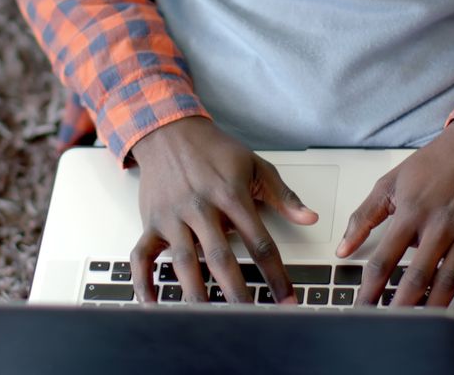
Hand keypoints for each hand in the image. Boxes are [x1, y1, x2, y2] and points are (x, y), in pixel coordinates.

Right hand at [128, 117, 318, 305]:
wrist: (169, 131)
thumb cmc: (214, 150)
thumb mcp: (255, 165)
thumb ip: (284, 195)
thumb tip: (311, 218)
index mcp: (231, 195)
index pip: (259, 243)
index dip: (276, 275)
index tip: (287, 301)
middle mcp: (201, 208)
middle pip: (222, 258)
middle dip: (237, 292)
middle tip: (251, 320)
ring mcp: (173, 217)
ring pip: (185, 261)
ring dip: (197, 294)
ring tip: (208, 321)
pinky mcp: (151, 222)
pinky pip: (142, 255)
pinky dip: (143, 281)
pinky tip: (152, 304)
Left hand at [336, 120, 453, 330]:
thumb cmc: (435, 163)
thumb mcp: (391, 182)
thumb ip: (364, 216)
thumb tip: (342, 248)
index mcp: (412, 211)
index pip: (385, 259)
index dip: (370, 288)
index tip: (362, 307)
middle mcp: (442, 224)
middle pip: (417, 276)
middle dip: (400, 307)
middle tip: (388, 328)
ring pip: (450, 282)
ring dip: (433, 310)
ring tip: (418, 329)